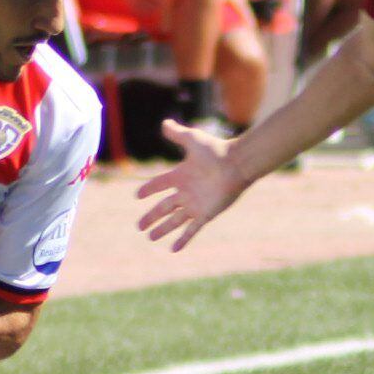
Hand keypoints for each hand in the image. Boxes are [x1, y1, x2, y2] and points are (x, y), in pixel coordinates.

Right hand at [134, 121, 246, 251]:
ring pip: (174, 221)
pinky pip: (191, 230)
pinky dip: (182, 239)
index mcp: (181, 175)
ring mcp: (195, 204)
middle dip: (151, 216)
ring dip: (162, 229)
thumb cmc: (216, 150)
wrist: (236, 164)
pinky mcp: (205, 214)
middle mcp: (186, 192)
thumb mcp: (192, 140)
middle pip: (164, 207)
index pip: (160, 184)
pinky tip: (173, 249)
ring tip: (151, 238)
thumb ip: (177, 133)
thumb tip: (164, 123)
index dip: (149, 189)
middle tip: (139, 226)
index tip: (137, 195)